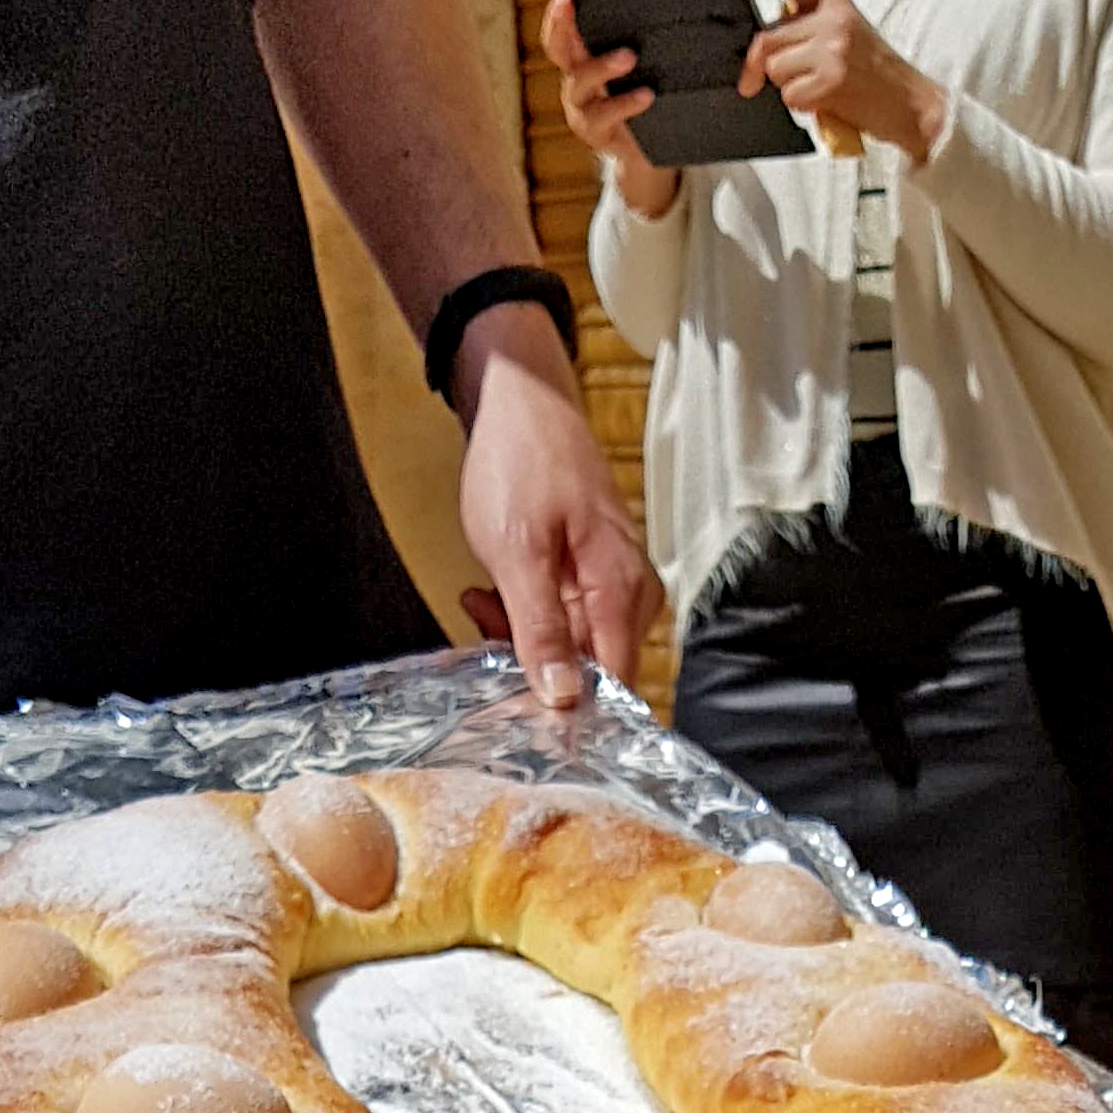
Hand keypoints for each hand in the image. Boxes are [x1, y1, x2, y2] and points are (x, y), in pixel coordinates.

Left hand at [449, 306, 662, 709]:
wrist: (517, 398)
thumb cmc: (522, 460)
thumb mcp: (517, 554)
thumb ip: (540, 630)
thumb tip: (562, 697)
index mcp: (622, 590)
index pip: (614, 685)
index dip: (569, 708)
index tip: (520, 714)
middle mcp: (630, 591)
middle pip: (589, 667)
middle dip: (531, 660)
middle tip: (484, 631)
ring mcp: (612, 580)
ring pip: (569, 643)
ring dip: (519, 633)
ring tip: (482, 599)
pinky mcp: (590, 571)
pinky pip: (561, 615)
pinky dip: (523, 611)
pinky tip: (491, 590)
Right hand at [544, 0, 679, 222]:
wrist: (652, 153)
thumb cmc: (646, 98)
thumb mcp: (644, 66)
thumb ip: (642, 36)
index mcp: (583, 58)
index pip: (562, 28)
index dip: (557, 8)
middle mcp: (575, 82)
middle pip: (557, 49)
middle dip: (559, 22)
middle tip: (569, 2)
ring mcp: (582, 110)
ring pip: (580, 82)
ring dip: (602, 65)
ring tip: (630, 56)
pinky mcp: (597, 136)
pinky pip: (605, 117)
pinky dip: (626, 103)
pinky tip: (647, 94)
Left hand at [721, 0, 946, 161]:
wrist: (913, 105)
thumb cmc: (876, 75)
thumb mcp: (845, 35)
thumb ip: (807, 28)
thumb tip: (762, 47)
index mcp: (834, 0)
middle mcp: (833, 17)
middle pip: (767, 37)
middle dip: (759, 66)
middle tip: (758, 84)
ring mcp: (833, 47)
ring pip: (774, 68)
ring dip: (787, 87)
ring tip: (817, 90)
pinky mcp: (833, 78)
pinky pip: (790, 95)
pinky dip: (802, 107)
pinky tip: (826, 103)